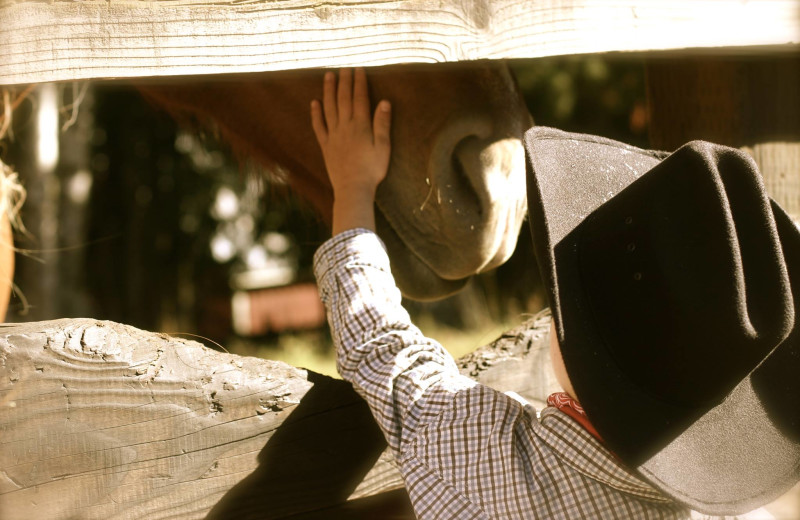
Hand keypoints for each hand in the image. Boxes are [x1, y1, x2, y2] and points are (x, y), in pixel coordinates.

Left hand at [311, 68, 391, 233]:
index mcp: (361, 126)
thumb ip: (382, 124)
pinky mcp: (326, 146)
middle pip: (343, 99)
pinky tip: (314, 102)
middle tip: (344, 68)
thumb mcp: (384, 147)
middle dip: (344, 82)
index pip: (360, 99)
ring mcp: (333, 136)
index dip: (359, 83)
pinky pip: (319, 126)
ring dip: (328, 91)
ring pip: (329, 108)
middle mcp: (345, 127)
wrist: (353, 188)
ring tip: (328, 76)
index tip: (359, 70)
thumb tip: (384, 102)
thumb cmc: (372, 170)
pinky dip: (316, 113)